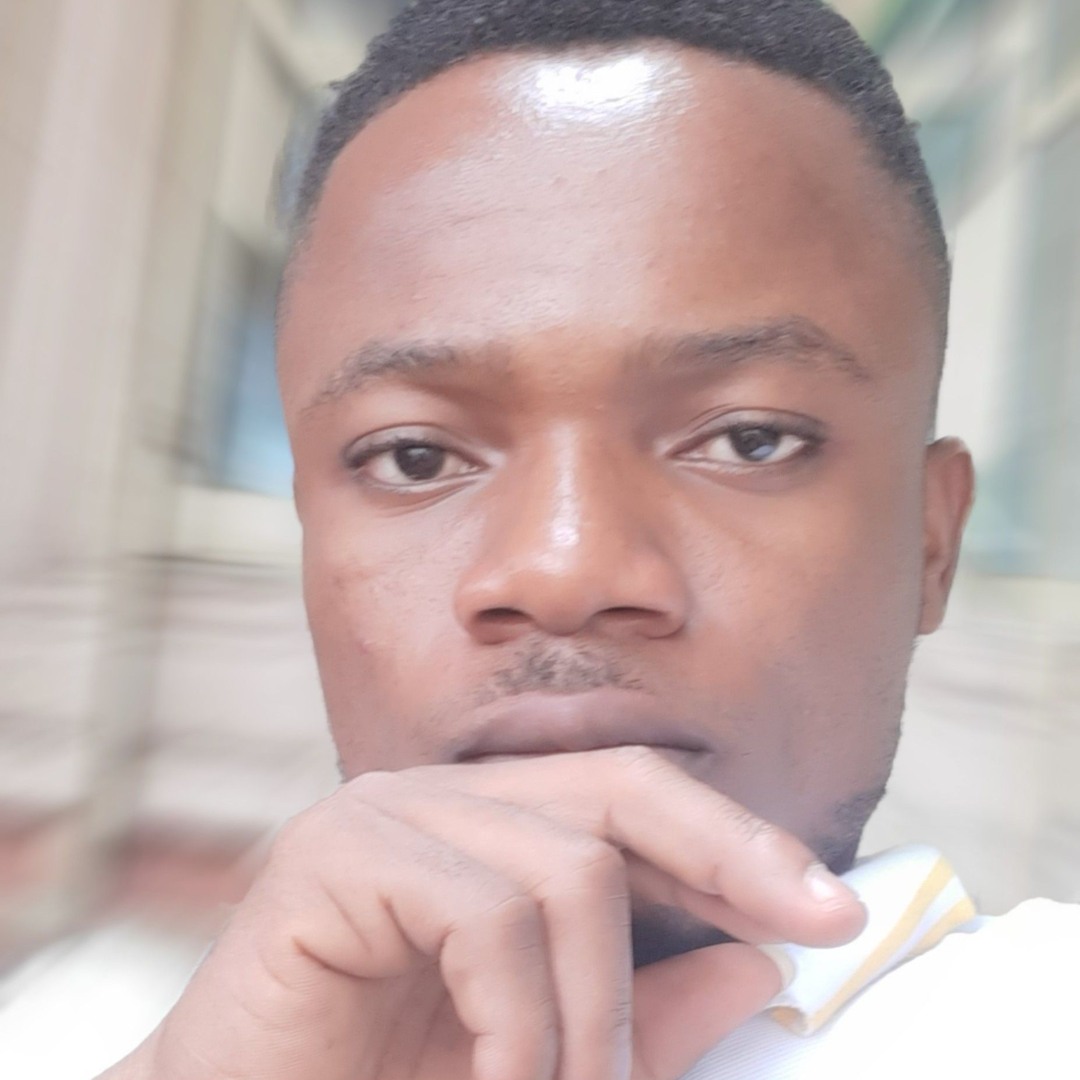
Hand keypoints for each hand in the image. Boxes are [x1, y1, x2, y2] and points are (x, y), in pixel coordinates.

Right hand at [103, 746, 864, 1079]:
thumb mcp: (545, 1058)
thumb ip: (640, 1012)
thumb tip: (754, 960)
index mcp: (492, 825)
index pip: (638, 797)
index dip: (740, 843)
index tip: (834, 908)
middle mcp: (445, 796)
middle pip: (618, 793)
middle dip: (724, 860)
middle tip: (801, 943)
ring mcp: (388, 808)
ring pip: (566, 867)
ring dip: (595, 1013)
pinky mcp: (336, 848)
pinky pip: (483, 915)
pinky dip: (519, 1023)